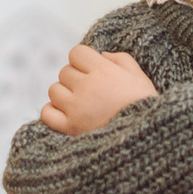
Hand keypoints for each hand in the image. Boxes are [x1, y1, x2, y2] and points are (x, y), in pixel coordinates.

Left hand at [41, 45, 157, 134]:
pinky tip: (67, 114)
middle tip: (91, 91)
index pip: (76, 52)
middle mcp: (86, 87)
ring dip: (64, 95)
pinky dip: (53, 112)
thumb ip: (121, 60)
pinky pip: (47, 112)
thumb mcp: (140, 78)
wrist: (145, 141)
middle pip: (65, 71)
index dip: (83, 60)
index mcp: (103, 71)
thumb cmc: (145, 107)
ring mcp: (75, 108)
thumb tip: (102, 55)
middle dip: (76, 78)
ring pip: (54, 90)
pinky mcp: (69, 128)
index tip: (92, 71)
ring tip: (81, 104)